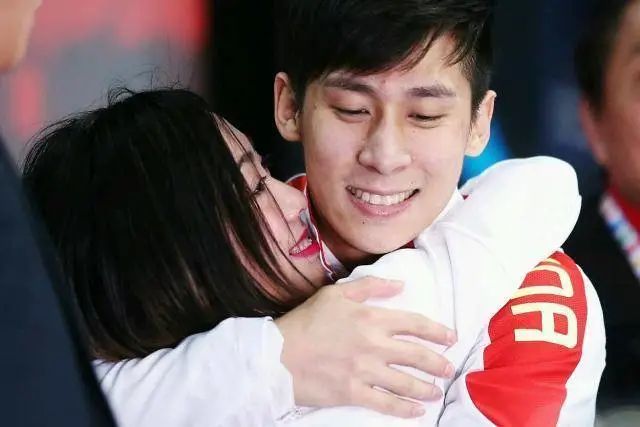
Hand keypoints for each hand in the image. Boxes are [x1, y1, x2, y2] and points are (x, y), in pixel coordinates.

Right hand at [275, 276, 455, 417]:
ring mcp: (364, 371)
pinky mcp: (353, 393)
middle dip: (438, 363)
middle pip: (417, 355)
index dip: (437, 331)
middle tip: (449, 368)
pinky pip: (386, 404)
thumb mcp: (336, 293)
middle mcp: (374, 345)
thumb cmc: (306, 321)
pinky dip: (404, 410)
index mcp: (371, 319)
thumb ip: (370, 287)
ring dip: (427, 388)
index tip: (451, 337)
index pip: (415, 324)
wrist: (278, 353)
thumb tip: (400, 285)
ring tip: (437, 392)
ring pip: (406, 383)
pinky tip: (416, 412)